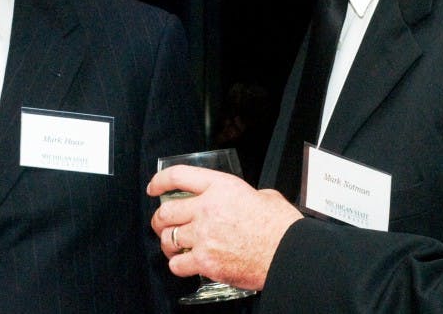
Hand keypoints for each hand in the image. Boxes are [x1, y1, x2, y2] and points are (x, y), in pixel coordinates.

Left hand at [148, 164, 302, 290]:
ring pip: (168, 239)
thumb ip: (244, 194)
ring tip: (174, 246)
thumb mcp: (264, 195)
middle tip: (161, 223)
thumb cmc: (281, 226)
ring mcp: (204, 236)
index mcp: (221, 187)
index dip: (160, 181)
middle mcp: (207, 209)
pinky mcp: (206, 262)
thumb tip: (243, 200)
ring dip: (168, 243)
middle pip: (165, 211)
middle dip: (159, 219)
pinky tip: (185, 264)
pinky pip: (177, 265)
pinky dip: (177, 265)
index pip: (178, 176)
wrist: (289, 253)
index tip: (154, 188)